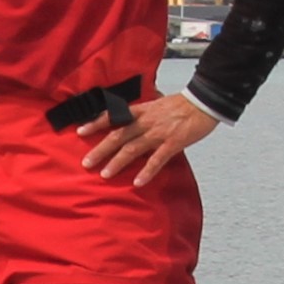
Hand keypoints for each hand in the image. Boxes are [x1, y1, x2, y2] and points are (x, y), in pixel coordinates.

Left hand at [78, 91, 216, 186]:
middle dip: (100, 150)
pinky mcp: (172, 143)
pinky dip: (147, 171)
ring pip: (132, 148)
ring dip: (117, 162)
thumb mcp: (155, 104)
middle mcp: (146, 122)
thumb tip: (127, 120)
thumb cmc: (180, 104)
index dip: (96, 123)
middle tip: (86, 163)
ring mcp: (158, 133)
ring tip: (105, 174)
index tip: (80, 131)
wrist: (202, 102)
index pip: (113, 116)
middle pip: (118, 136)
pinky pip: (157, 159)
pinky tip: (138, 182)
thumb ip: (141, 114)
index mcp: (141, 111)